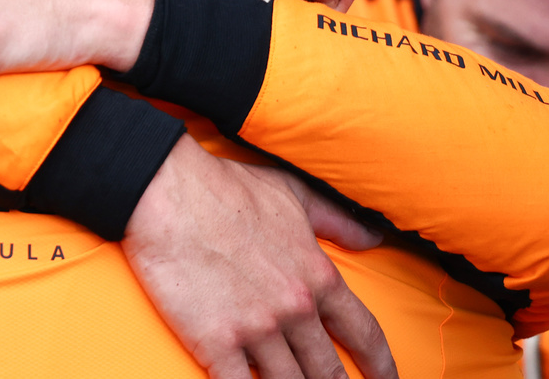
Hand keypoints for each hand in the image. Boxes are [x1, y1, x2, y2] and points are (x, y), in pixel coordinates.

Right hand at [123, 137, 396, 378]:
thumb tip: (374, 237)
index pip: (364, 333)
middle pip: (328, 372)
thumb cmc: (227, 188)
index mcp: (317, 276)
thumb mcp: (293, 195)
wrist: (166, 191)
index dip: (381, 365)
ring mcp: (256, 330)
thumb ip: (337, 220)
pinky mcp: (216, 343)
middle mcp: (295, 309)